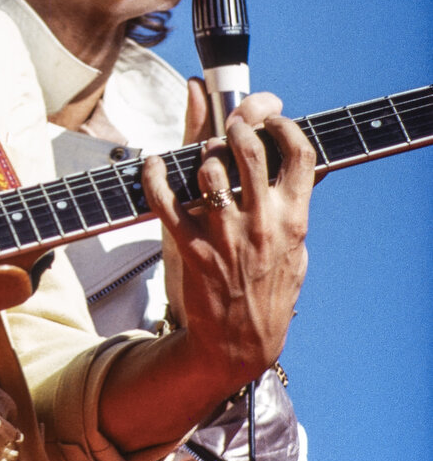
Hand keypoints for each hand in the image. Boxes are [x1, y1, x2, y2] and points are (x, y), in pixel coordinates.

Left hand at [160, 80, 290, 324]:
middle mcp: (261, 223)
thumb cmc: (269, 292)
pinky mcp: (192, 249)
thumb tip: (308, 166)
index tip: (273, 118)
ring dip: (203, 152)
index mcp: (294, 220)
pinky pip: (166, 201)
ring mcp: (226, 235)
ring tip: (203, 153)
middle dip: (238, 125)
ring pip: (210, 169)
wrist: (240, 343)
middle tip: (231, 125)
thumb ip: (296, 206)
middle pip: (250, 149)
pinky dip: (154, 176)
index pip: (300, 155)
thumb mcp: (296, 250)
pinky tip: (152, 164)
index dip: (285, 126)